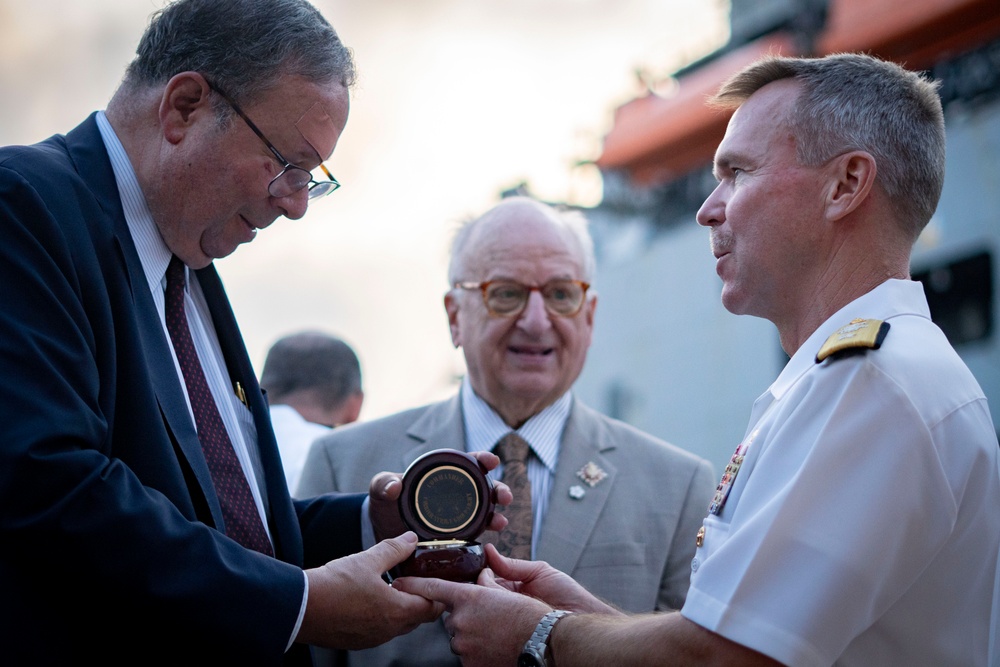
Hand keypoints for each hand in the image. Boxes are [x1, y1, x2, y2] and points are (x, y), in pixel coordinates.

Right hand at [297, 532, 443, 649]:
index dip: (435, 592)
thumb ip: (394, 550)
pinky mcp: (357, 641)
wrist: (300, 608)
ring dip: (400, 608)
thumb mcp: (368, 560)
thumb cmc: (333, 586)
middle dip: (419, 599)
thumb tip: (410, 540)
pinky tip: (369, 599)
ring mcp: (372, 639)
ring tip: (389, 587)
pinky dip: (382, 616)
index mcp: (397, 611)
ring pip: (398, 625)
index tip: (429, 578)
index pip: (432, 607)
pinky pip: (379, 630)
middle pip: (417, 617)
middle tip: (411, 580)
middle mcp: (388, 630)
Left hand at [368, 451, 512, 541]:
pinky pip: (477, 532)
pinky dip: (488, 533)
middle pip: (484, 487)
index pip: (466, 462)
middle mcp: (455, 493)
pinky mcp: (459, 534)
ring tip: (501, 522)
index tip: (491, 460)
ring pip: (486, 510)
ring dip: (498, 514)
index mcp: (441, 474)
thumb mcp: (380, 490)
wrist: (383, 533)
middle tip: (505, 497)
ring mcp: (459, 514)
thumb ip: (383, 484)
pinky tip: (493, 536)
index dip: (482, 458)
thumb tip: (394, 486)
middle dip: (498, 490)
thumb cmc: (384, 504)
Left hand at [393, 567, 550, 666]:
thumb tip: (481, 580)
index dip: (413, 585)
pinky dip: (478, 652)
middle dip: (465, 618)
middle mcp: (461, 621)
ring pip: (460, 638)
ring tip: (495, 635)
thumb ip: (486, 585)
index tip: (398, 584)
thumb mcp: (506, 591)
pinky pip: (468, 656)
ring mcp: (464, 644)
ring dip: (472, 636)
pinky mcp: (469, 664)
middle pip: (452, 618)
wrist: (544, 642)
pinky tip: (495, 648)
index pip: (433, 588)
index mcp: (468, 598)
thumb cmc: (530, 616)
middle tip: (488, 620)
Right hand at [485, 544, 622, 615]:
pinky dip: (494, 617)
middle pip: (483, 595)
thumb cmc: (566, 594)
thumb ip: (513, 565)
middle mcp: (507, 604)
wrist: (581, 616)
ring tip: (494, 599)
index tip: (481, 571)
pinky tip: (498, 612)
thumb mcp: (539, 571)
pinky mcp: (510, 633)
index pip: (486, 581)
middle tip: (485, 585)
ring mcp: (507, 619)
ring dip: (487, 603)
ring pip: (486, 610)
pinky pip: (496, 625)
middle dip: (482, 589)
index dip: (481, 575)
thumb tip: (489, 551)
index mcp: (511, 588)